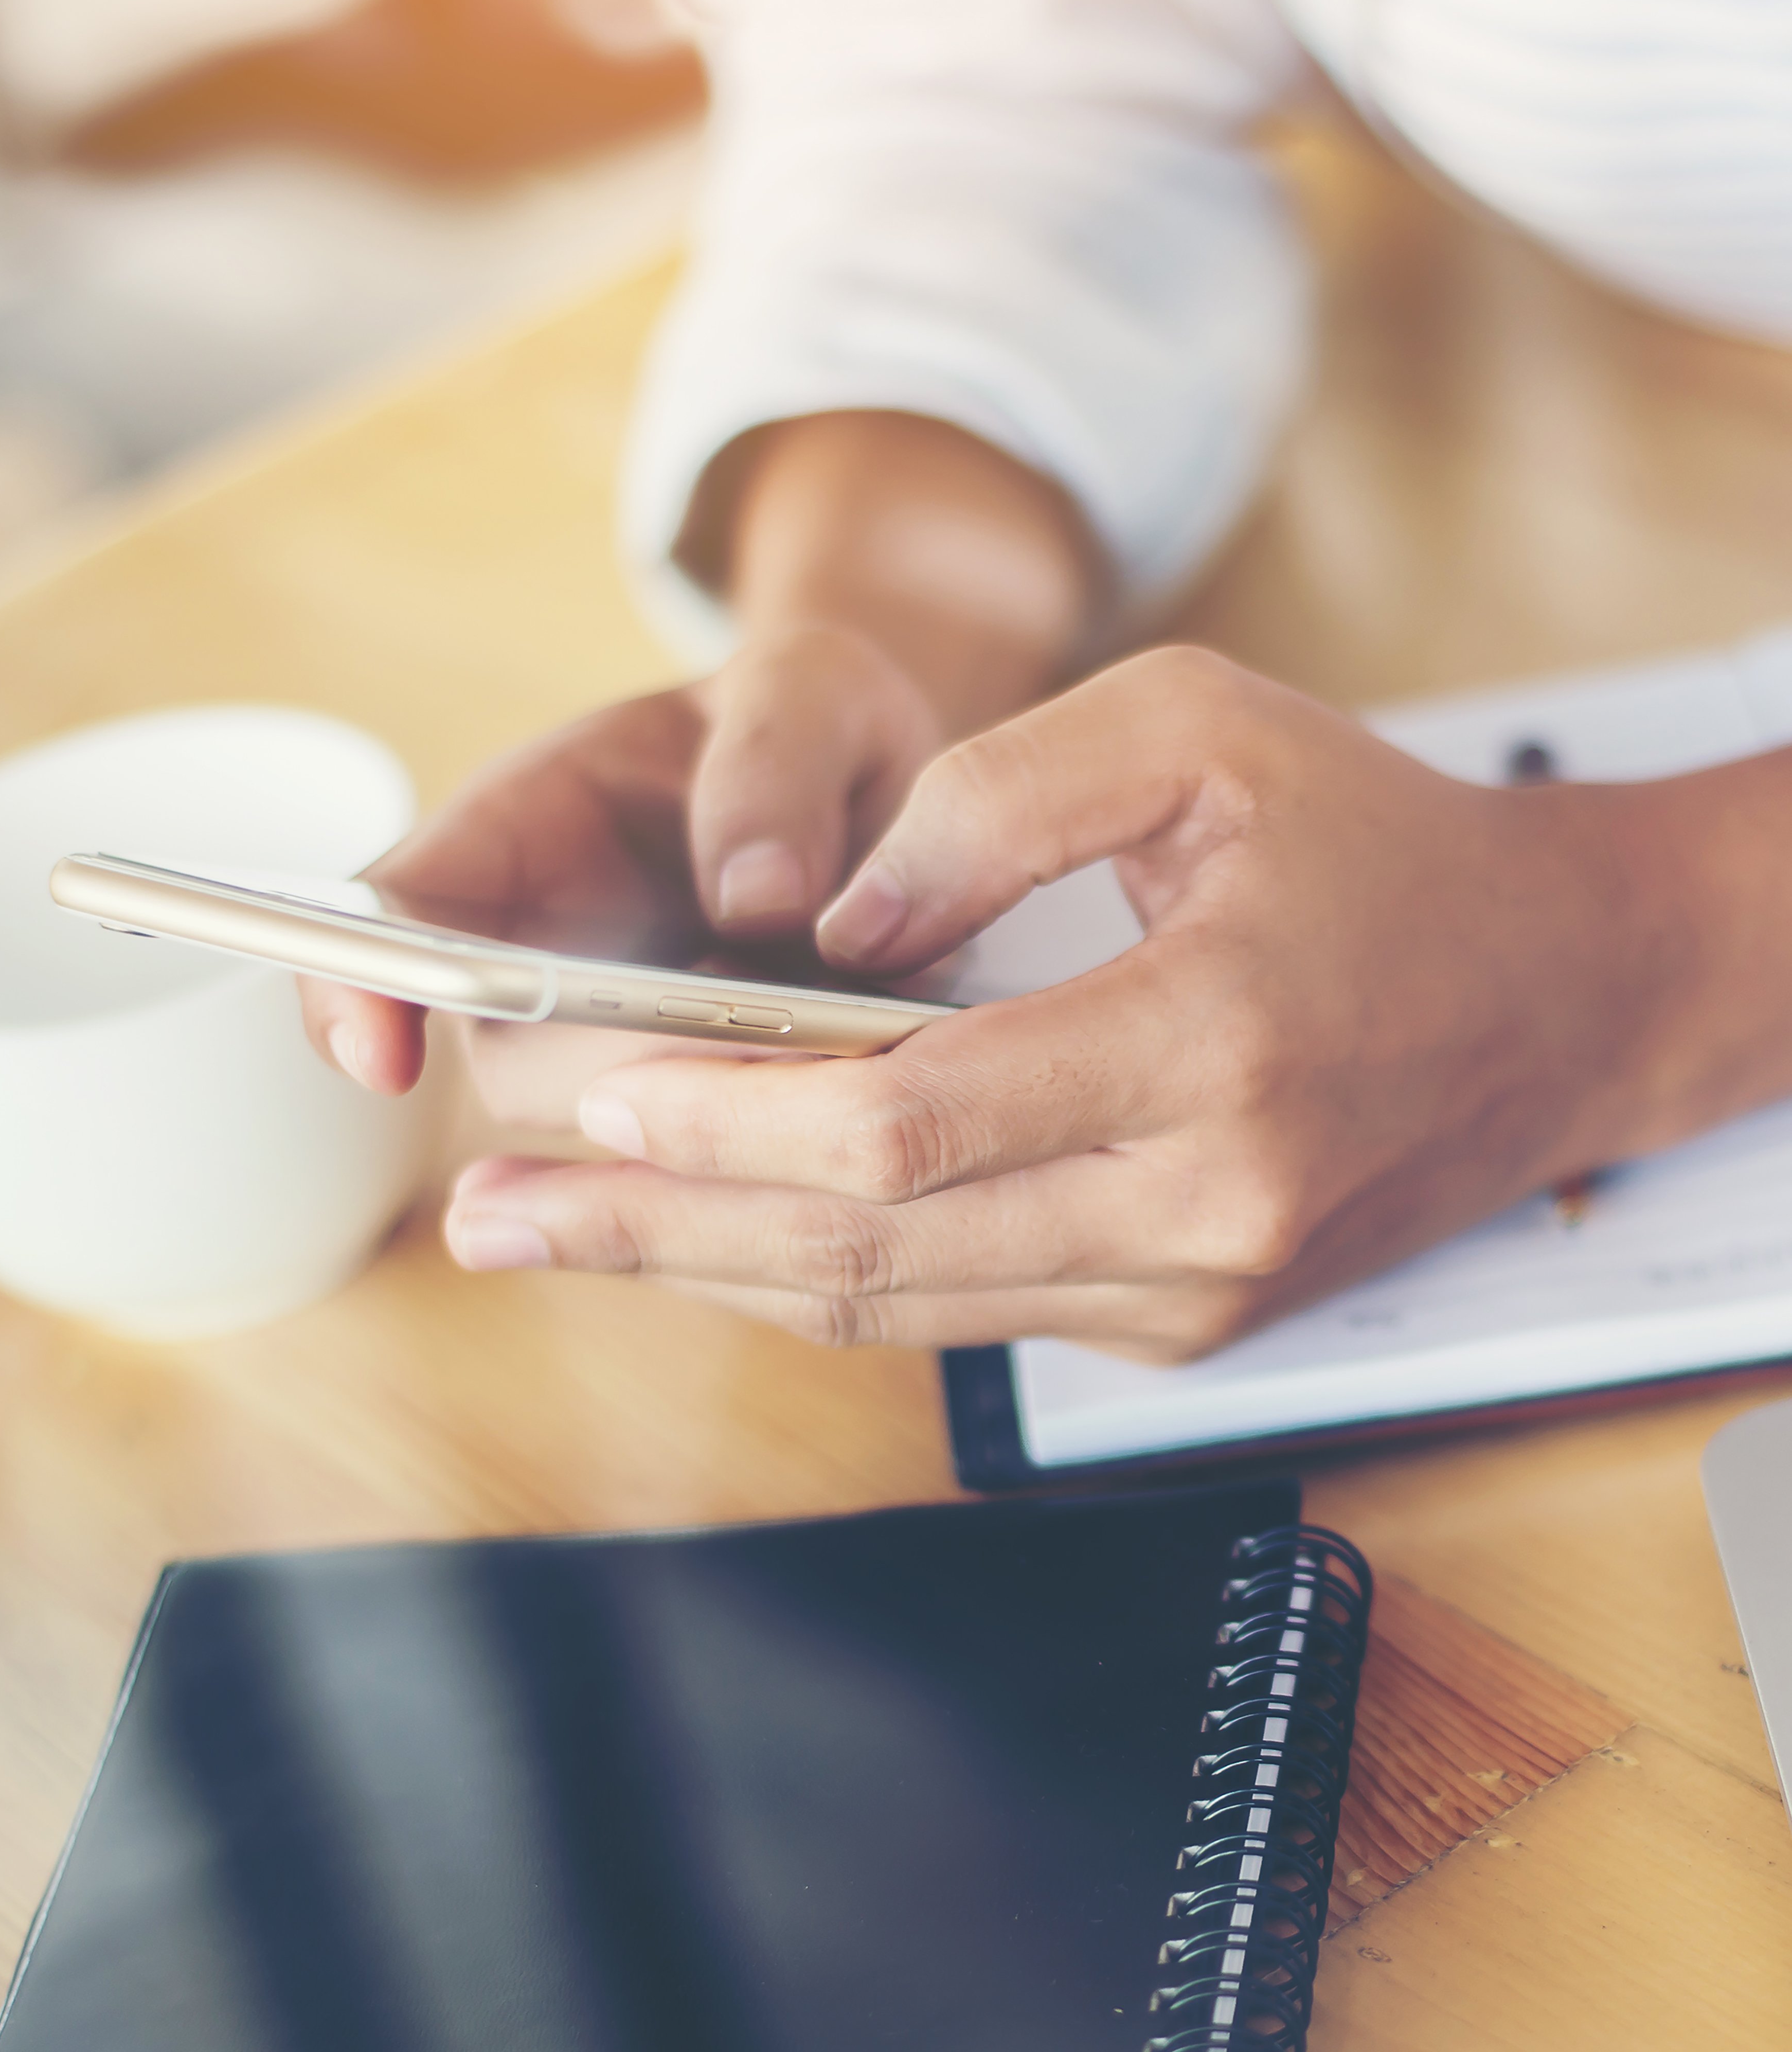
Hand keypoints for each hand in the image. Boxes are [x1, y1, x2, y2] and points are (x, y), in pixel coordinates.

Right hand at [298, 620, 942, 1099]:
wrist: (883, 798)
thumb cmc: (810, 726)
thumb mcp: (810, 693)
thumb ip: (775, 764)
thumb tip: (757, 899)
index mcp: (522, 831)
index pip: (395, 917)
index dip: (361, 988)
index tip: (383, 1062)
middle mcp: (539, 956)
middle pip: (518, 1062)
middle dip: (623, 1071)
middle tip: (763, 1027)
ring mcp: (610, 1048)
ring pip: (618, 1133)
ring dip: (719, 1110)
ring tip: (844, 1025)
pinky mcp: (694, 1112)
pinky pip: (704, 1164)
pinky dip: (776, 1146)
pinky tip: (860, 1087)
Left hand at [440, 646, 1678, 1355]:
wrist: (1557, 999)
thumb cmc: (1380, 843)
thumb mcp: (1204, 728)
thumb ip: (995, 797)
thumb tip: (823, 920)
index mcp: (1215, 1046)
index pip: (914, 1126)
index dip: (732, 1118)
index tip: (593, 1088)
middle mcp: (1202, 1208)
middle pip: (870, 1249)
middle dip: (657, 1228)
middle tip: (493, 1212)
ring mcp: (1192, 1291)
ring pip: (899, 1307)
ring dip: (710, 1269)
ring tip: (552, 1236)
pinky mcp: (1182, 1323)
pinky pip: (960, 1313)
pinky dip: (821, 1276)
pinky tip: (706, 1237)